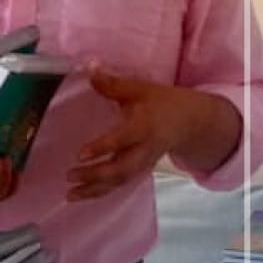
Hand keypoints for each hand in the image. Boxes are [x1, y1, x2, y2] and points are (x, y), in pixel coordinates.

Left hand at [67, 66, 239, 200]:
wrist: (193, 122)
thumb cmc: (164, 102)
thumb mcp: (140, 89)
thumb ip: (112, 83)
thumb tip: (89, 66)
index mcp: (144, 126)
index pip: (122, 139)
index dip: (102, 147)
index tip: (80, 154)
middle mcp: (144, 148)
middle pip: (121, 167)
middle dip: (96, 175)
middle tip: (69, 176)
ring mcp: (143, 162)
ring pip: (120, 180)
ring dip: (95, 189)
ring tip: (70, 195)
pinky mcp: (140, 169)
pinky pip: (121, 184)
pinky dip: (101, 192)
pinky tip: (81, 195)